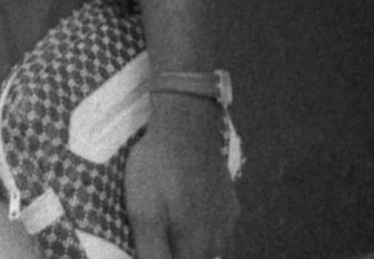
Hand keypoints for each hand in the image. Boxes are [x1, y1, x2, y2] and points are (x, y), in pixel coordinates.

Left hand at [127, 93, 236, 258]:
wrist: (186, 127)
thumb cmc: (159, 170)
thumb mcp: (143, 213)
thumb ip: (151, 251)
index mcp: (195, 248)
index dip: (160, 256)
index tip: (151, 242)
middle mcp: (218, 242)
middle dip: (175, 250)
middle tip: (156, 229)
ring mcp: (228, 222)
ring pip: (210, 249)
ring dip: (191, 245)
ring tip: (169, 221)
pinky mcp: (230, 204)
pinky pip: (218, 229)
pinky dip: (203, 228)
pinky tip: (188, 210)